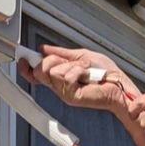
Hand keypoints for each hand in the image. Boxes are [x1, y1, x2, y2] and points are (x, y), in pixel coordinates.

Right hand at [17, 44, 138, 113]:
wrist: (121, 84)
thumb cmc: (108, 73)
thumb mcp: (82, 56)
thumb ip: (63, 53)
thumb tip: (44, 49)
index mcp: (60, 77)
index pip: (35, 75)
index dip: (27, 67)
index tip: (24, 57)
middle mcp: (60, 86)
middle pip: (40, 70)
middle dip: (53, 60)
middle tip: (70, 62)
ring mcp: (65, 92)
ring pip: (53, 71)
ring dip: (72, 66)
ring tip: (85, 70)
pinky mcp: (72, 96)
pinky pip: (66, 77)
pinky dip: (79, 71)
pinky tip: (87, 75)